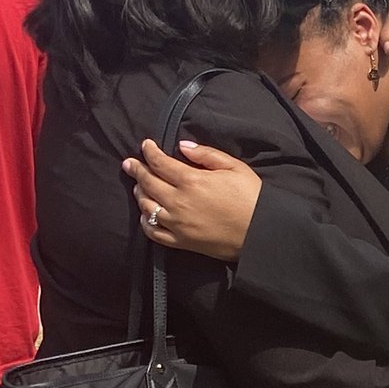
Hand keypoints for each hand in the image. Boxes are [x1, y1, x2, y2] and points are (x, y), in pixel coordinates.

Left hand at [122, 140, 261, 260]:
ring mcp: (177, 223)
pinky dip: (145, 222)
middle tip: (129, 163)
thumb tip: (183, 146)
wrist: (259, 233)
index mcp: (191, 180)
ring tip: (138, 186)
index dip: (149, 152)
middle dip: (136, 170)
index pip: (160, 163)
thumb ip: (206, 155)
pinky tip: (145, 215)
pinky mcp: (180, 241)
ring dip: (140, 193)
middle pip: (148, 183)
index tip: (145, 145)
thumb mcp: (234, 167)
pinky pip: (153, 232)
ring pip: (146, 206)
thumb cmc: (251, 197)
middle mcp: (178, 202)